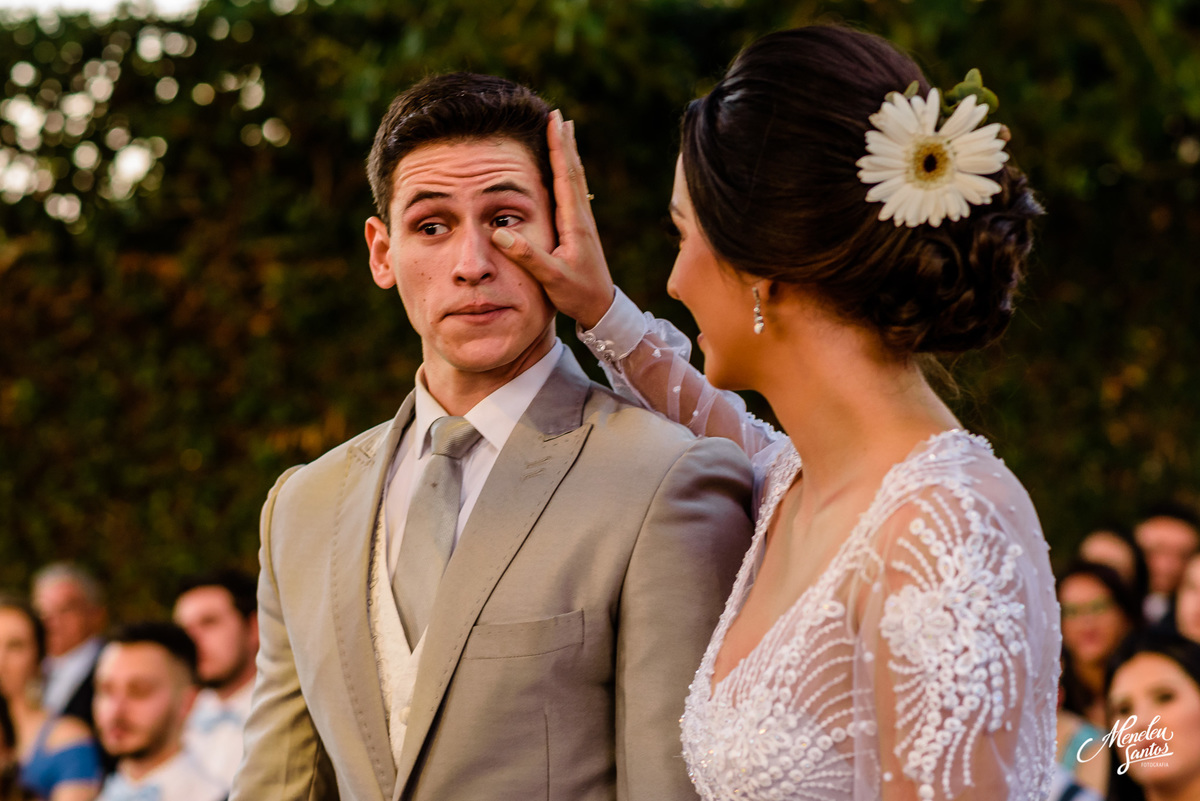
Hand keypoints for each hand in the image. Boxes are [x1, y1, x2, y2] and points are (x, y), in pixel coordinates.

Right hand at [492, 109, 614, 329]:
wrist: (602, 308)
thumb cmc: (578, 294)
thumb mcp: (551, 278)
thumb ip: (528, 257)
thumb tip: (500, 234)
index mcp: (574, 223)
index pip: (566, 176)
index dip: (560, 147)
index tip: (556, 121)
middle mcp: (582, 218)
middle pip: (573, 171)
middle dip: (565, 142)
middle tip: (559, 115)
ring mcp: (583, 223)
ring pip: (576, 180)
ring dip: (569, 154)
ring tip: (564, 132)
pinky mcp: (581, 230)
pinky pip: (574, 193)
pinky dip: (569, 173)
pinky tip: (565, 170)